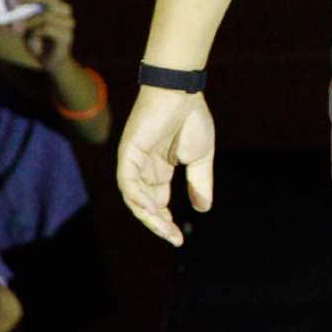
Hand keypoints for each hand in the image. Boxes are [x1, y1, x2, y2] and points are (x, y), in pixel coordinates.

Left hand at [19, 0, 76, 72]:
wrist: (52, 62)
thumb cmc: (37, 39)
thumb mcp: (23, 25)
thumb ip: (16, 17)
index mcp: (52, 1)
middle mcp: (62, 8)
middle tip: (10, 2)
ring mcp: (67, 21)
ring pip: (44, 14)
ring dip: (27, 21)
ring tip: (15, 29)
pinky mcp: (66, 35)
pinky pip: (47, 28)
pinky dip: (34, 33)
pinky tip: (31, 39)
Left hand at [117, 86, 214, 247]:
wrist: (181, 92)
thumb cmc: (191, 118)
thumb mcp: (200, 157)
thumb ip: (200, 183)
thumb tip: (203, 209)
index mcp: (159, 170)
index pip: (158, 203)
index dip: (167, 222)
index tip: (180, 239)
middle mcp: (143, 169)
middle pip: (145, 205)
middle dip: (159, 224)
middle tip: (174, 238)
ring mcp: (133, 161)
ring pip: (135, 197)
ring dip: (149, 215)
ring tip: (166, 228)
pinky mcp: (128, 153)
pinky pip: (128, 181)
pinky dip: (138, 197)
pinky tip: (152, 209)